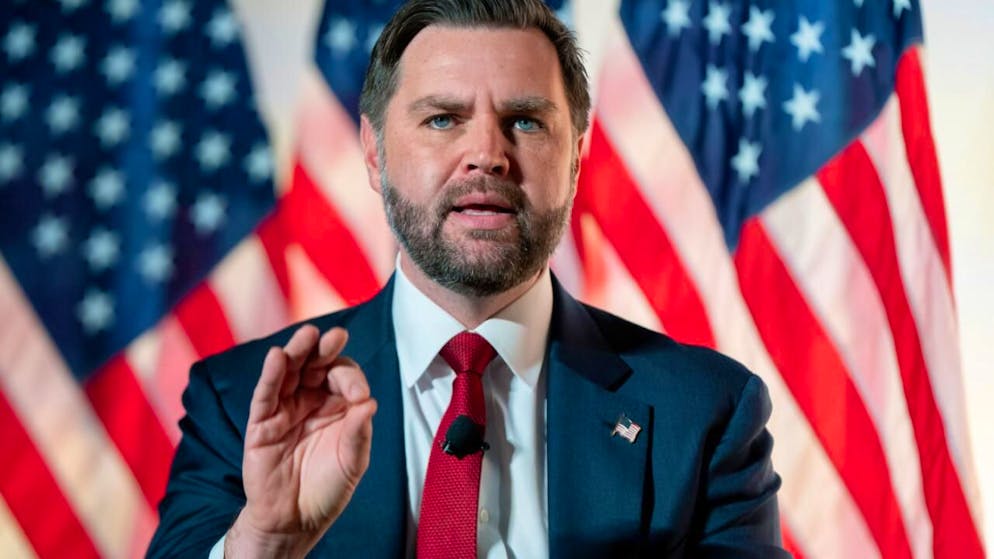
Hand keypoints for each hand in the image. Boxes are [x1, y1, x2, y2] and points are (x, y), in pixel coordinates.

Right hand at [225, 325, 376, 557]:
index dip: (351, 379)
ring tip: (308, 334)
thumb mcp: (353, 462)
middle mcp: (311, 401)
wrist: (295, 521)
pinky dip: (271, 375)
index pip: (344, 376)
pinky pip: (265, 394)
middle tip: (336, 336)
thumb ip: (359, 433)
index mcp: (337, 405)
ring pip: (289, 372)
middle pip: (316, 364)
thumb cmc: (328, 489)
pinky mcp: (262, 423)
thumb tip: (369, 403)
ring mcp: (285, 409)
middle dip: (326, 349)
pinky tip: (277, 357)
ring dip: (297, 351)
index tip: (359, 396)